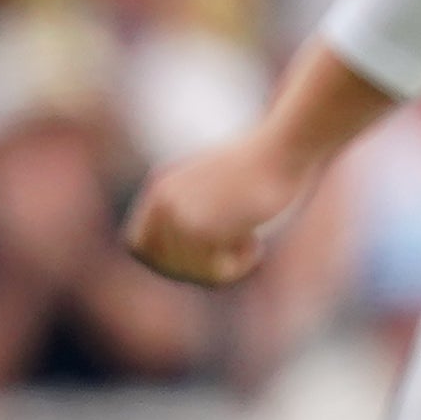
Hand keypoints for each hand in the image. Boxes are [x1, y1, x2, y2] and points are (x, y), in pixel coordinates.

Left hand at [125, 125, 313, 288]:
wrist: (282, 148)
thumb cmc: (260, 168)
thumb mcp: (216, 185)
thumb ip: (195, 214)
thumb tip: (185, 263)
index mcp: (162, 188)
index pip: (138, 245)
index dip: (165, 261)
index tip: (200, 259)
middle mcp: (164, 201)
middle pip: (164, 264)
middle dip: (199, 269)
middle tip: (231, 256)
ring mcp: (180, 215)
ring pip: (191, 271)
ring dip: (222, 267)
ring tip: (249, 244)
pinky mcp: (202, 228)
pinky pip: (216, 271)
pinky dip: (239, 265)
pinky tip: (256, 244)